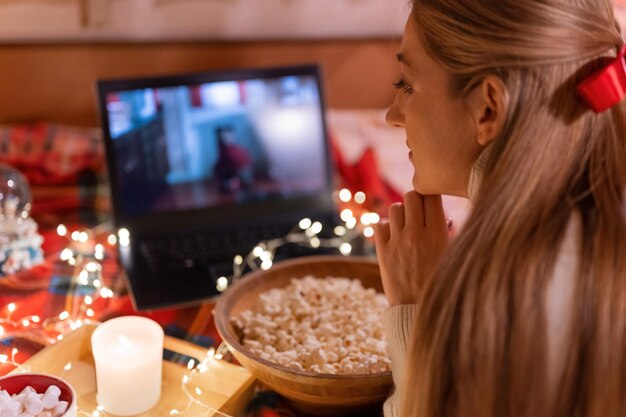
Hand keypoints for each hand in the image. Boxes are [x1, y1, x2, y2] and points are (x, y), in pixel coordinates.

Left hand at [375, 191, 448, 305]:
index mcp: (438, 235)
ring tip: (406, 225)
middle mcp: (416, 235)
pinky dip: (386, 226)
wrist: (418, 309)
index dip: (432, 196)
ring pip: (395, 208)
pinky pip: (380, 225)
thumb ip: (446, 233)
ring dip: (401, 213)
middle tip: (419, 212)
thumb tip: (441, 215)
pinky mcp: (382, 252)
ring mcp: (397, 242)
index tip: (432, 202)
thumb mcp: (451, 256)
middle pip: (411, 196)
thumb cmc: (440, 282)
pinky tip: (394, 236)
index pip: (432, 197)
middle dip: (416, 200)